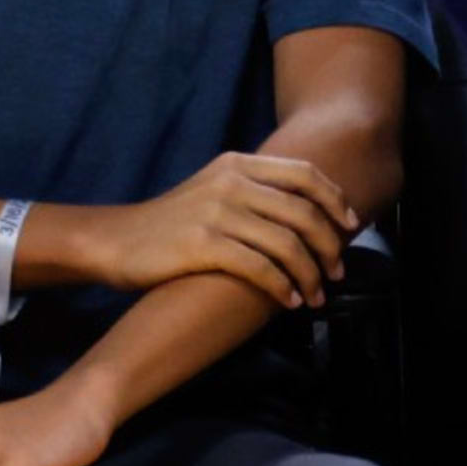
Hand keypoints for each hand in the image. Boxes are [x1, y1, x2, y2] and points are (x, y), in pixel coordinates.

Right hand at [68, 151, 360, 307]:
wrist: (114, 240)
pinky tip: (288, 300)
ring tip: (315, 296)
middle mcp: (231, 183)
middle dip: (329, 246)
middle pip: (304, 213)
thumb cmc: (172, 223)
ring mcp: (216, 212)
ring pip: (287, 244)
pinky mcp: (202, 245)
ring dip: (310, 275)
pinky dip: (282, 286)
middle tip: (337, 272)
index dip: (336, 200)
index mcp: (238, 165)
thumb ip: (256, 192)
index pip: (305, 174)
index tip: (351, 226)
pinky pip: (260, 268)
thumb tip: (311, 212)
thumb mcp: (214, 190)